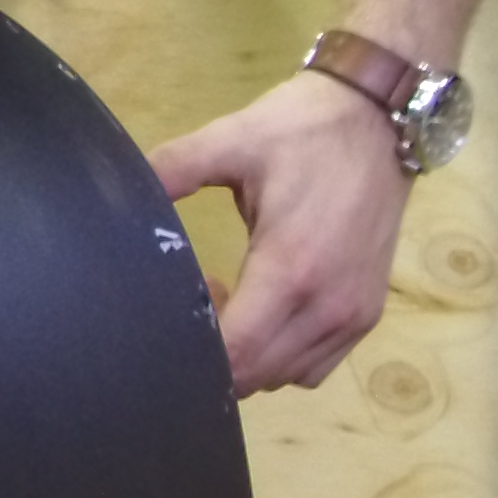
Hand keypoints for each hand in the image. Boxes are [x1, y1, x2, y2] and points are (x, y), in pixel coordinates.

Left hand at [145, 71, 410, 393]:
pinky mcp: (368, 315)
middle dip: (216, 355)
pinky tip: (267, 311)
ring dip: (249, 357)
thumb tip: (120, 192)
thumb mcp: (229, 139)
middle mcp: (327, 306)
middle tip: (198, 298)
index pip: (237, 353)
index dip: (194, 350)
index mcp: (290, 269)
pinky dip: (284, 357)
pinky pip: (316, 366)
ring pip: (286, 377)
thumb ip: (172, 170)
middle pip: (257, 376)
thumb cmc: (302, 130)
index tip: (174, 313)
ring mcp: (353, 316)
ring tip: (232, 299)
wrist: (377, 120)